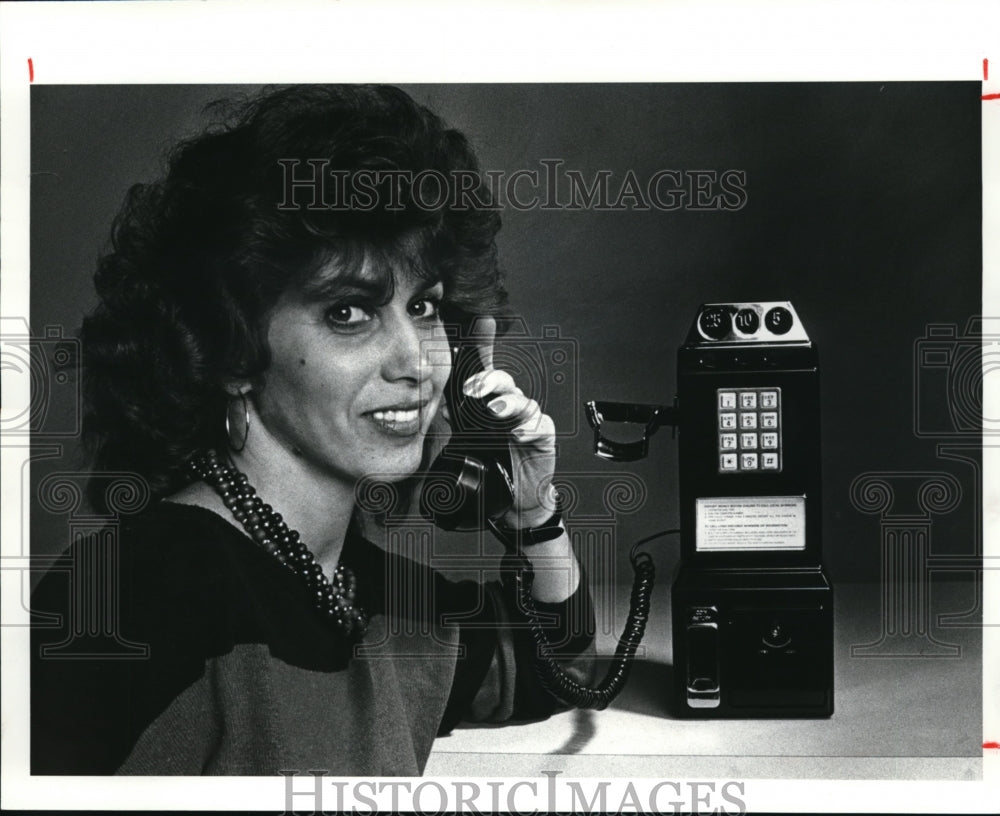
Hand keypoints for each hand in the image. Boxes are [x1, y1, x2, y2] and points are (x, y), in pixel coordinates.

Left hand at [461, 316, 558, 529]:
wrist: (512, 497)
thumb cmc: (490, 462)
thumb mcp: (467, 437)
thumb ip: (456, 417)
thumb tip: (435, 402)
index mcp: (490, 399)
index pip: (486, 367)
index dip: (485, 342)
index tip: (484, 322)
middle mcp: (509, 404)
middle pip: (503, 381)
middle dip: (489, 380)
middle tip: (473, 389)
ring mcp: (528, 419)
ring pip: (521, 401)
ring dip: (508, 404)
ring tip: (495, 411)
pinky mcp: (543, 436)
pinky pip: (540, 426)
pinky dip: (529, 428)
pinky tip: (519, 433)